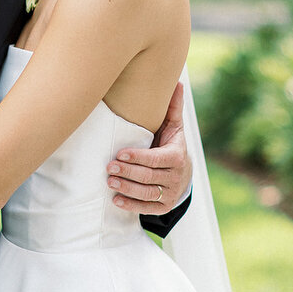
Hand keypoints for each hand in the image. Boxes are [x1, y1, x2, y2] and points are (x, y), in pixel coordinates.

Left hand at [106, 82, 191, 212]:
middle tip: (109, 167)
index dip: (139, 157)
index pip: (157, 159)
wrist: (183, 173)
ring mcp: (170, 193)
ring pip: (147, 193)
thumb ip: (172, 108)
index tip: (121, 153)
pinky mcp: (164, 206)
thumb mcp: (174, 127)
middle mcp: (175, 176)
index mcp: (176, 156)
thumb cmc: (171, 144)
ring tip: (109, 181)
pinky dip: (131, 205)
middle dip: (128, 172)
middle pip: (149, 176)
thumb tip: (177, 82)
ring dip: (127, 188)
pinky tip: (116, 200)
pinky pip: (147, 208)